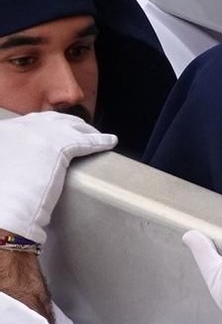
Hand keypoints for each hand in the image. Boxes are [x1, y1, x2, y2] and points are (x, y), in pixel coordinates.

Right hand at [0, 112, 115, 241]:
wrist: (5, 203)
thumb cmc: (2, 193)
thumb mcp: (3, 165)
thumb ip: (12, 159)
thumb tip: (21, 165)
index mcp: (5, 131)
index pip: (29, 124)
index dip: (44, 129)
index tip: (51, 134)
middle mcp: (23, 125)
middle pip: (52, 120)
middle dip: (66, 124)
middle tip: (77, 132)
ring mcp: (44, 132)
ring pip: (72, 126)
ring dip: (85, 130)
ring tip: (95, 136)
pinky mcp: (62, 144)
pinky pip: (88, 140)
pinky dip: (101, 140)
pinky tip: (110, 142)